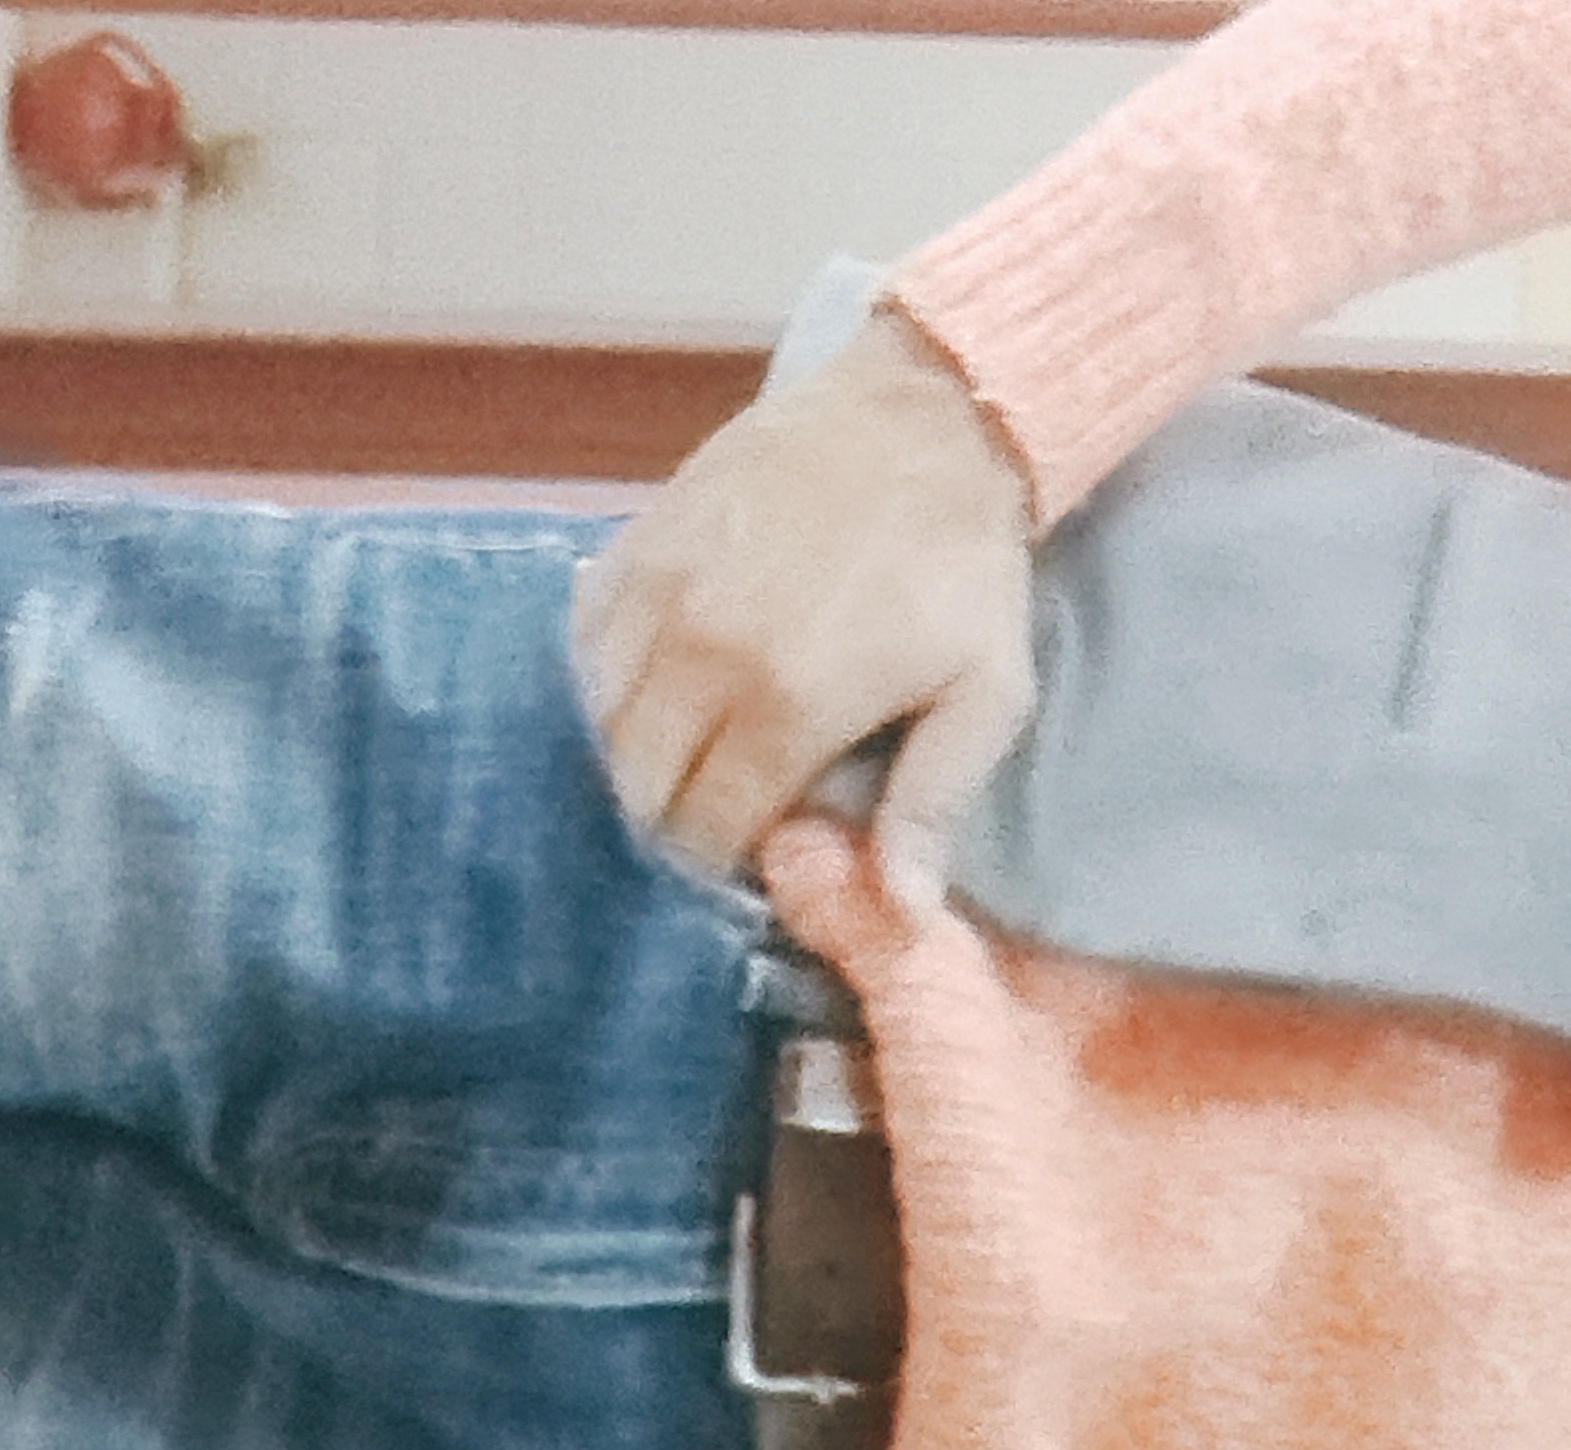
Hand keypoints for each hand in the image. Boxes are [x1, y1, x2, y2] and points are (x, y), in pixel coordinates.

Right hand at [571, 303, 1039, 877]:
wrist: (922, 417)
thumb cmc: (962, 564)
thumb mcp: (985, 692)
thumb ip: (931, 804)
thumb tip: (900, 911)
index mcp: (786, 704)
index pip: (706, 828)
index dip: (726, 853)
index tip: (756, 839)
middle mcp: (703, 654)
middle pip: (638, 783)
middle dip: (672, 810)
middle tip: (717, 800)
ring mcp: (659, 593)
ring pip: (599, 717)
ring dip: (635, 747)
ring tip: (686, 746)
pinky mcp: (637, 542)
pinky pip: (585, 641)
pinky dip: (609, 675)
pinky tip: (657, 678)